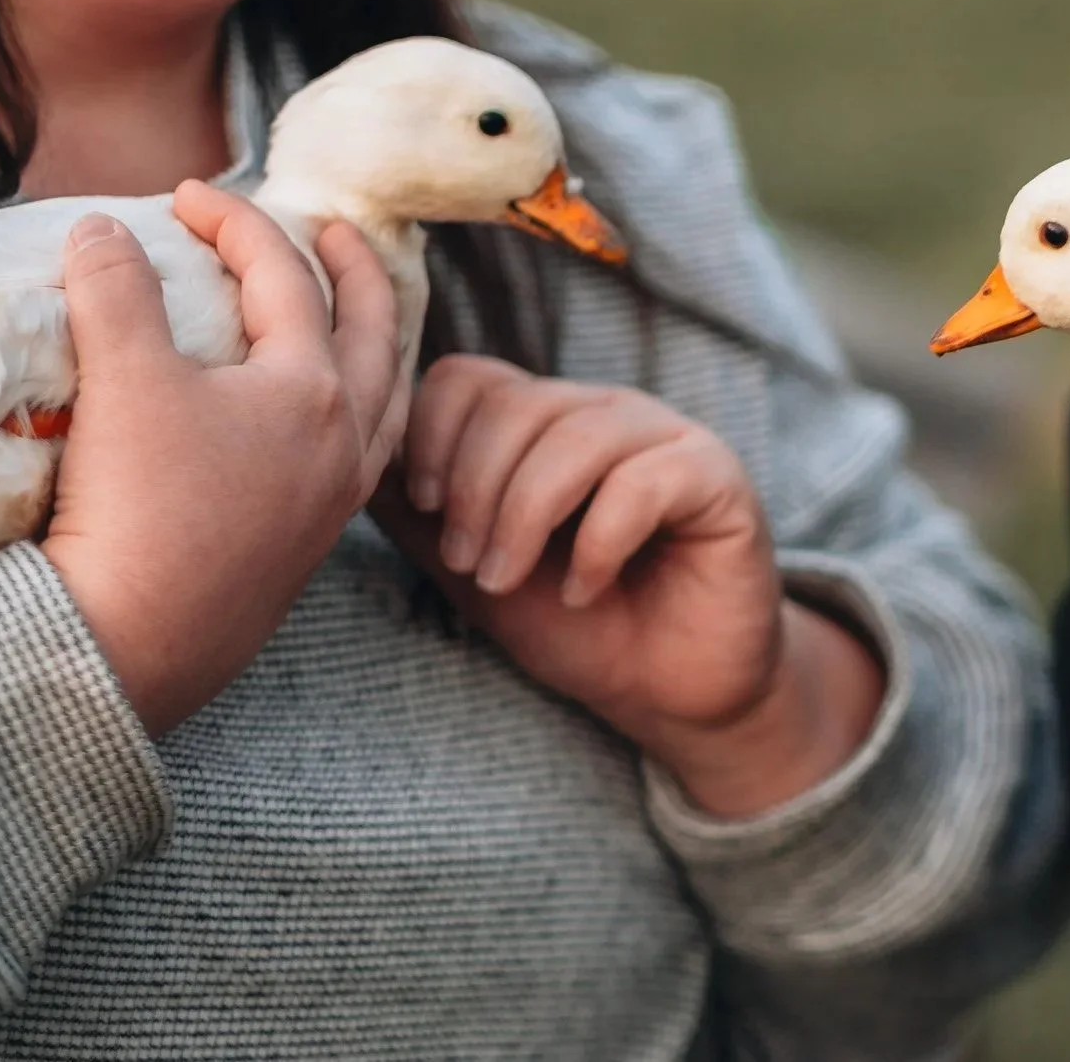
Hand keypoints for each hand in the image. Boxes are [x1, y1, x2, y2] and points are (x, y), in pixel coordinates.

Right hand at [43, 181, 407, 735]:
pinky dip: (360, 417)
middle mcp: (346, 441)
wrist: (131, 643)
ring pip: (385, 401)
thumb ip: (117, 290)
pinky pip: (364, 458)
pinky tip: (332, 426)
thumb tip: (103, 228)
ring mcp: (335, 498)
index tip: (188, 196)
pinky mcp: (308, 546)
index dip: (236, 223)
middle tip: (336, 231)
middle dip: (358, 272)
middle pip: (375, 333)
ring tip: (359, 319)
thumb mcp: (124, 379)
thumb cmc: (140, 506)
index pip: (286, 280)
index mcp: (314, 390)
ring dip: (376, 347)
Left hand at [367, 355, 882, 816]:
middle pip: (514, 404)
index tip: (424, 508)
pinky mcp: (717, 479)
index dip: (431, 435)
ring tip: (510, 581)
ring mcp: (666, 438)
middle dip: (472, 492)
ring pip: (574, 438)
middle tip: (469, 566)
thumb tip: (352, 465)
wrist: (672, 691)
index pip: (468, 377)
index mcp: (543, 420)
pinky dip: (598, 543)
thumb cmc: (577, 626)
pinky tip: (587, 590)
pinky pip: (642, 482)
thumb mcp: (476, 570)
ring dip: (523, 519)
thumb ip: (422, 517)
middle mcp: (604, 413)